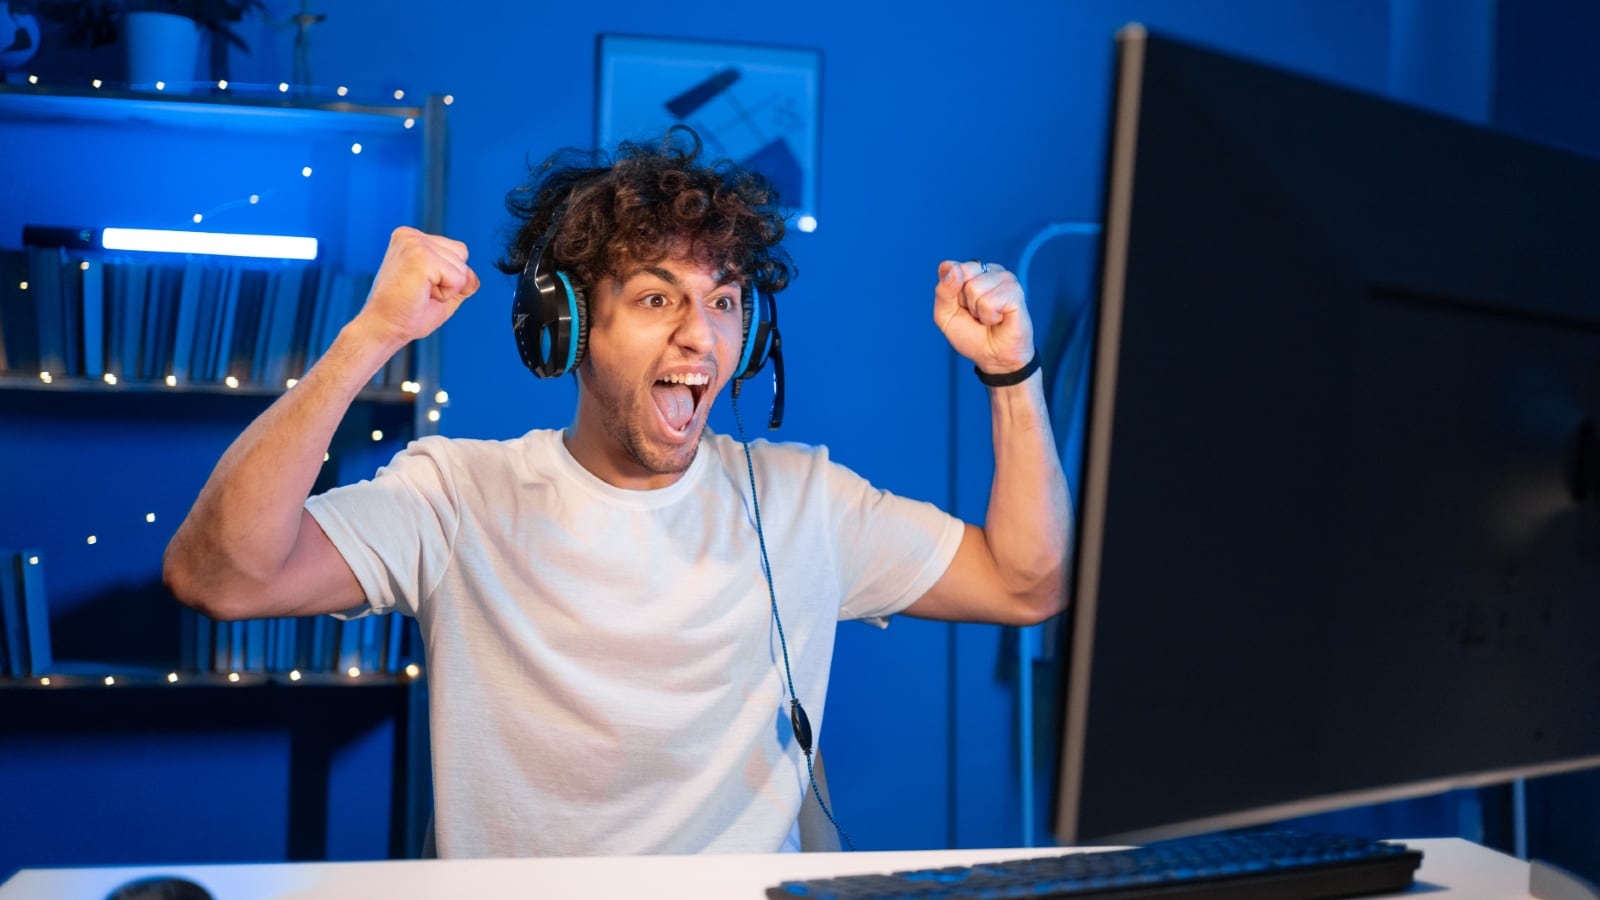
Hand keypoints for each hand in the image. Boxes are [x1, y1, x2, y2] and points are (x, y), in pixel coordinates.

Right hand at [355, 226, 479, 348]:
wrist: (383, 329)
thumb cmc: (408, 313)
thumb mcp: (443, 291)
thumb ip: (462, 278)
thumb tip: (472, 276)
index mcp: (411, 238)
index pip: (457, 250)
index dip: (448, 276)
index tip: (420, 286)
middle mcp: (411, 235)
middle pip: (462, 253)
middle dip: (450, 280)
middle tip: (420, 291)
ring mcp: (414, 243)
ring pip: (462, 267)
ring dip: (447, 288)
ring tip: (419, 292)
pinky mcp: (421, 257)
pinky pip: (459, 278)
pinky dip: (446, 294)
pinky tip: (421, 294)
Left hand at [932, 259, 1034, 373]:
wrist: (994, 358)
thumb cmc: (972, 336)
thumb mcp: (945, 316)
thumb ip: (943, 291)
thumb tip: (955, 270)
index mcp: (972, 271)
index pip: (949, 267)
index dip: (949, 293)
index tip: (961, 307)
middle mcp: (989, 270)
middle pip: (962, 273)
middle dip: (964, 301)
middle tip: (976, 314)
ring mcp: (1005, 279)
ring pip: (975, 288)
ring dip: (978, 311)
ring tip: (989, 318)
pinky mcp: (1015, 292)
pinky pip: (989, 302)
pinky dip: (989, 317)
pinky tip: (998, 319)